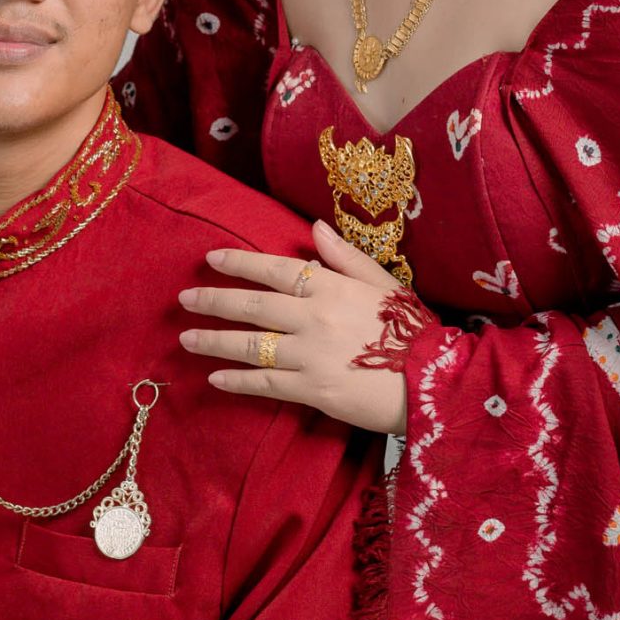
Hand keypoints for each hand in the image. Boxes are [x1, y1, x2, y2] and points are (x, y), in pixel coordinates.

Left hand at [179, 220, 433, 435]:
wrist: (435, 382)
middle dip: (214, 301)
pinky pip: (266, 384)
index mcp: (331, 287)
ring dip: (215, 341)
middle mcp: (315, 317)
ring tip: (187, 339)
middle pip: (253, 305)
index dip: (239, 263)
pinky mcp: (313, 390)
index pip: (274, 269)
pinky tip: (216, 378)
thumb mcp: (383, 283)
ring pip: (252, 345)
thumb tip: (315, 228)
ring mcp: (311, 355)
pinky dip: (238, 380)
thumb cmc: (411, 330)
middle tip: (185, 299)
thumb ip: (345, 257)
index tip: (210, 260)